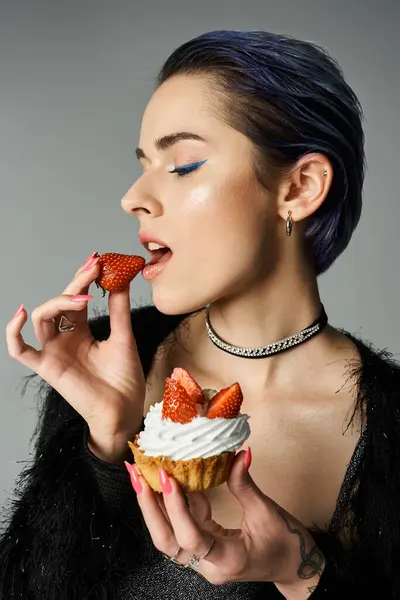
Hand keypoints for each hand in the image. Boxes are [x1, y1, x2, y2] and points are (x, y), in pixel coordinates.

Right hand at [6, 252, 145, 461]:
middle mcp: (64, 339)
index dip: (83, 279)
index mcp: (81, 332)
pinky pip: (21, 351)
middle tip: (94, 268)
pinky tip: (22, 313)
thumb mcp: (123, 336)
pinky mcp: (47, 367)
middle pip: (60, 303)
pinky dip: (14, 333)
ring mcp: (54, 352)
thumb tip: (121, 277)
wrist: (125, 410)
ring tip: (83, 297)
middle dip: (76, 283)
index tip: (98, 260)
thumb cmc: (125, 379)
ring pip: (42, 317)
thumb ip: (118, 308)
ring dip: (59, 301)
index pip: (75, 299)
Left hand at [125, 449, 324, 593]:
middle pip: (167, 541)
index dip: (176, 507)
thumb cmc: (287, 545)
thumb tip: (238, 454)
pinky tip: (168, 479)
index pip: (191, 538)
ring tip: (141, 475)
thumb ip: (245, 485)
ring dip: (154, 505)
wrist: (296, 567)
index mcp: (227, 560)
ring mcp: (205, 558)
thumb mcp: (267, 513)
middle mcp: (209, 564)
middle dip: (148, 508)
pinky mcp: (206, 547)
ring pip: (170, 536)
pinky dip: (175, 502)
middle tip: (137, 475)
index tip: (167, 477)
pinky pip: (184, 525)